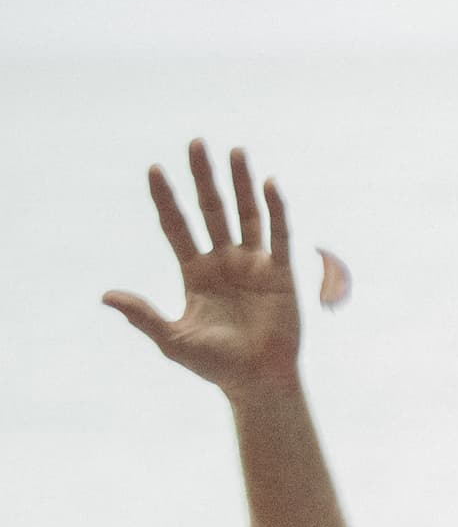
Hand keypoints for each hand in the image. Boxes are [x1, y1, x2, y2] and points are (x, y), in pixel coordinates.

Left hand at [103, 141, 301, 400]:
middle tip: (195, 143)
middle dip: (203, 177)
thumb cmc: (215, 365)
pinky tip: (269, 184)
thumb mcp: (172, 340)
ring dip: (241, 183)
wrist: (258, 383)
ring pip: (245, 215)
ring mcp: (254, 266)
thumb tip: (106, 296)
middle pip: (211, 209)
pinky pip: (278, 236)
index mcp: (196, 273)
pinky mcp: (281, 275)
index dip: (166, 199)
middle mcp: (224, 262)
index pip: (177, 226)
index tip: (154, 170)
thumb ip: (143, 316)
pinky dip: (276, 210)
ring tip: (234, 151)